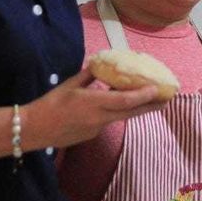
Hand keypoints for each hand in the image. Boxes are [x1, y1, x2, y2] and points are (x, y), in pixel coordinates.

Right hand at [23, 68, 168, 148]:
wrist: (34, 129)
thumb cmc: (51, 103)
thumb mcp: (70, 84)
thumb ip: (90, 75)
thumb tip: (102, 65)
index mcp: (93, 103)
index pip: (124, 101)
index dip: (143, 95)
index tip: (157, 89)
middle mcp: (99, 118)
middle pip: (131, 113)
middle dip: (151, 106)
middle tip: (167, 99)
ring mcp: (97, 129)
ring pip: (122, 117)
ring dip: (137, 109)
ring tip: (151, 101)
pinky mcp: (92, 135)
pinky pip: (109, 121)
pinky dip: (118, 113)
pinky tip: (120, 106)